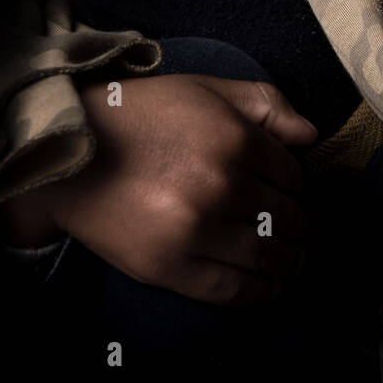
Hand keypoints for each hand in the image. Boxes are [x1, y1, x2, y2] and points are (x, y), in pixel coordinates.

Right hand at [27, 74, 317, 305]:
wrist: (70, 154)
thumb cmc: (141, 115)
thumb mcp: (206, 89)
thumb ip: (266, 103)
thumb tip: (312, 135)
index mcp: (234, 139)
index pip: (292, 175)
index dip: (298, 186)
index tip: (293, 193)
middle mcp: (221, 185)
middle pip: (284, 216)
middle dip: (297, 225)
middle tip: (297, 230)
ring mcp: (196, 229)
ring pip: (266, 256)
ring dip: (288, 262)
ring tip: (292, 261)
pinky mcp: (169, 266)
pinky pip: (231, 289)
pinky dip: (259, 293)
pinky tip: (269, 288)